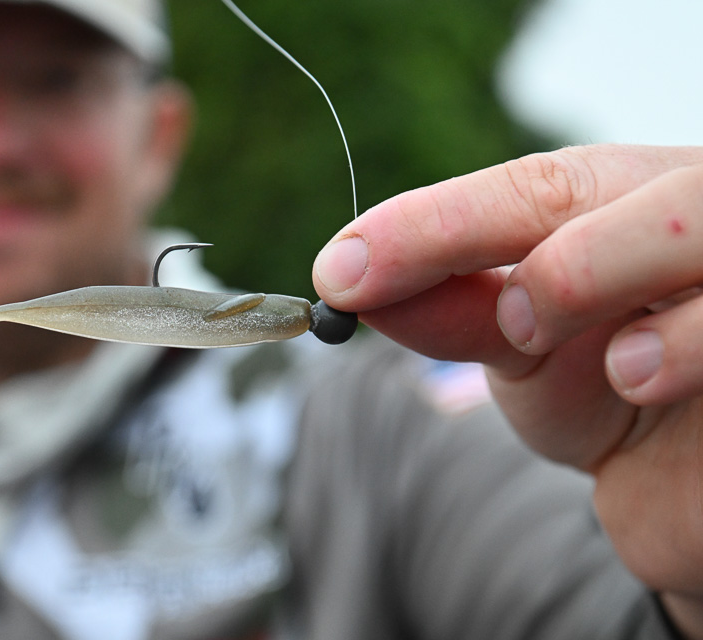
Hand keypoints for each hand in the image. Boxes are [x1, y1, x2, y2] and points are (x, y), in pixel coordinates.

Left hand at [313, 144, 702, 636]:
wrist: (683, 480)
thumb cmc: (604, 393)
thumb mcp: (518, 350)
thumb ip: (451, 309)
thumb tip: (347, 278)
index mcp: (624, 200)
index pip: (538, 190)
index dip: (437, 225)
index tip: (344, 271)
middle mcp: (692, 218)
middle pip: (644, 196)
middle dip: (564, 260)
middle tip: (516, 324)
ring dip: (635, 302)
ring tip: (618, 369)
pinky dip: (689, 348)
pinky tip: (650, 386)